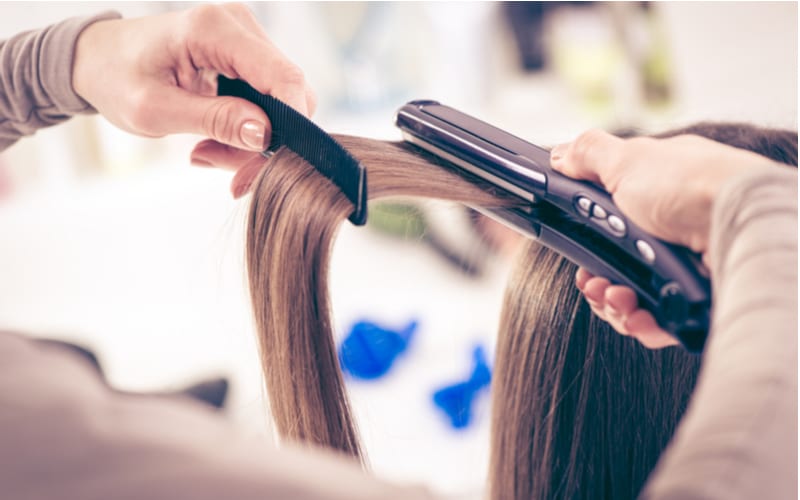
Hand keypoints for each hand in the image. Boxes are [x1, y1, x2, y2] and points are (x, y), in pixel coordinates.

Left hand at [72, 3, 315, 195]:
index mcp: (214, 29)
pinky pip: (268, 99)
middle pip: (287, 92)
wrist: (96, 59)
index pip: (283, 76)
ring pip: (281, 101)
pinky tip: (216, 137)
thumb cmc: (115, 77)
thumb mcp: (156, 110)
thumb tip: (265, 134)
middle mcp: (239, 25)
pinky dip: (248, 127)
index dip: (293, 122)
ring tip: (208, 151)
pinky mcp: (246, 55)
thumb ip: (214, 120)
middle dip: (267, 139)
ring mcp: (246, 38)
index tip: (274, 162)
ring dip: (253, 138)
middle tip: (227, 170)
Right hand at [550, 129, 777, 347]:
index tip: (578, 256)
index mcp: (652, 198)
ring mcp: (682, 267)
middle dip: (598, 283)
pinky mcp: (695, 299)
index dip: (588, 246)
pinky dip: (642, 322)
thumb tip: (560, 154)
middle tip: (595, 283)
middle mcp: (668, 233)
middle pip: (617, 270)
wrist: (739, 222)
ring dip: (614, 305)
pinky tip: (638, 315)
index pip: (608, 228)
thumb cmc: (690, 184)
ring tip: (618, 297)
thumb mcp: (627, 160)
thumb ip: (588, 155)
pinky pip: (658, 322)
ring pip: (633, 300)